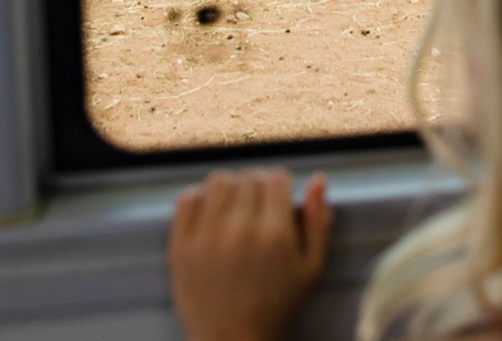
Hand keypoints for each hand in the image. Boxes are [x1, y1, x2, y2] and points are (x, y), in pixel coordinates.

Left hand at [167, 169, 332, 340]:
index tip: (277, 201)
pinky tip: (210, 217)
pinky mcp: (181, 245)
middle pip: (249, 177)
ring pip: (219, 181)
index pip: (276, 177)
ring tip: (234, 210)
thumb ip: (318, 222)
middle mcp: (239, 229)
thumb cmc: (276, 305)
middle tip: (257, 210)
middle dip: (257, 188)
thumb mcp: (311, 269)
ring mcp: (206, 236)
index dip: (280, 186)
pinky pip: (188, 198)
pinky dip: (200, 200)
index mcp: (275, 234)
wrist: (230, 340)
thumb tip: (320, 179)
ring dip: (229, 189)